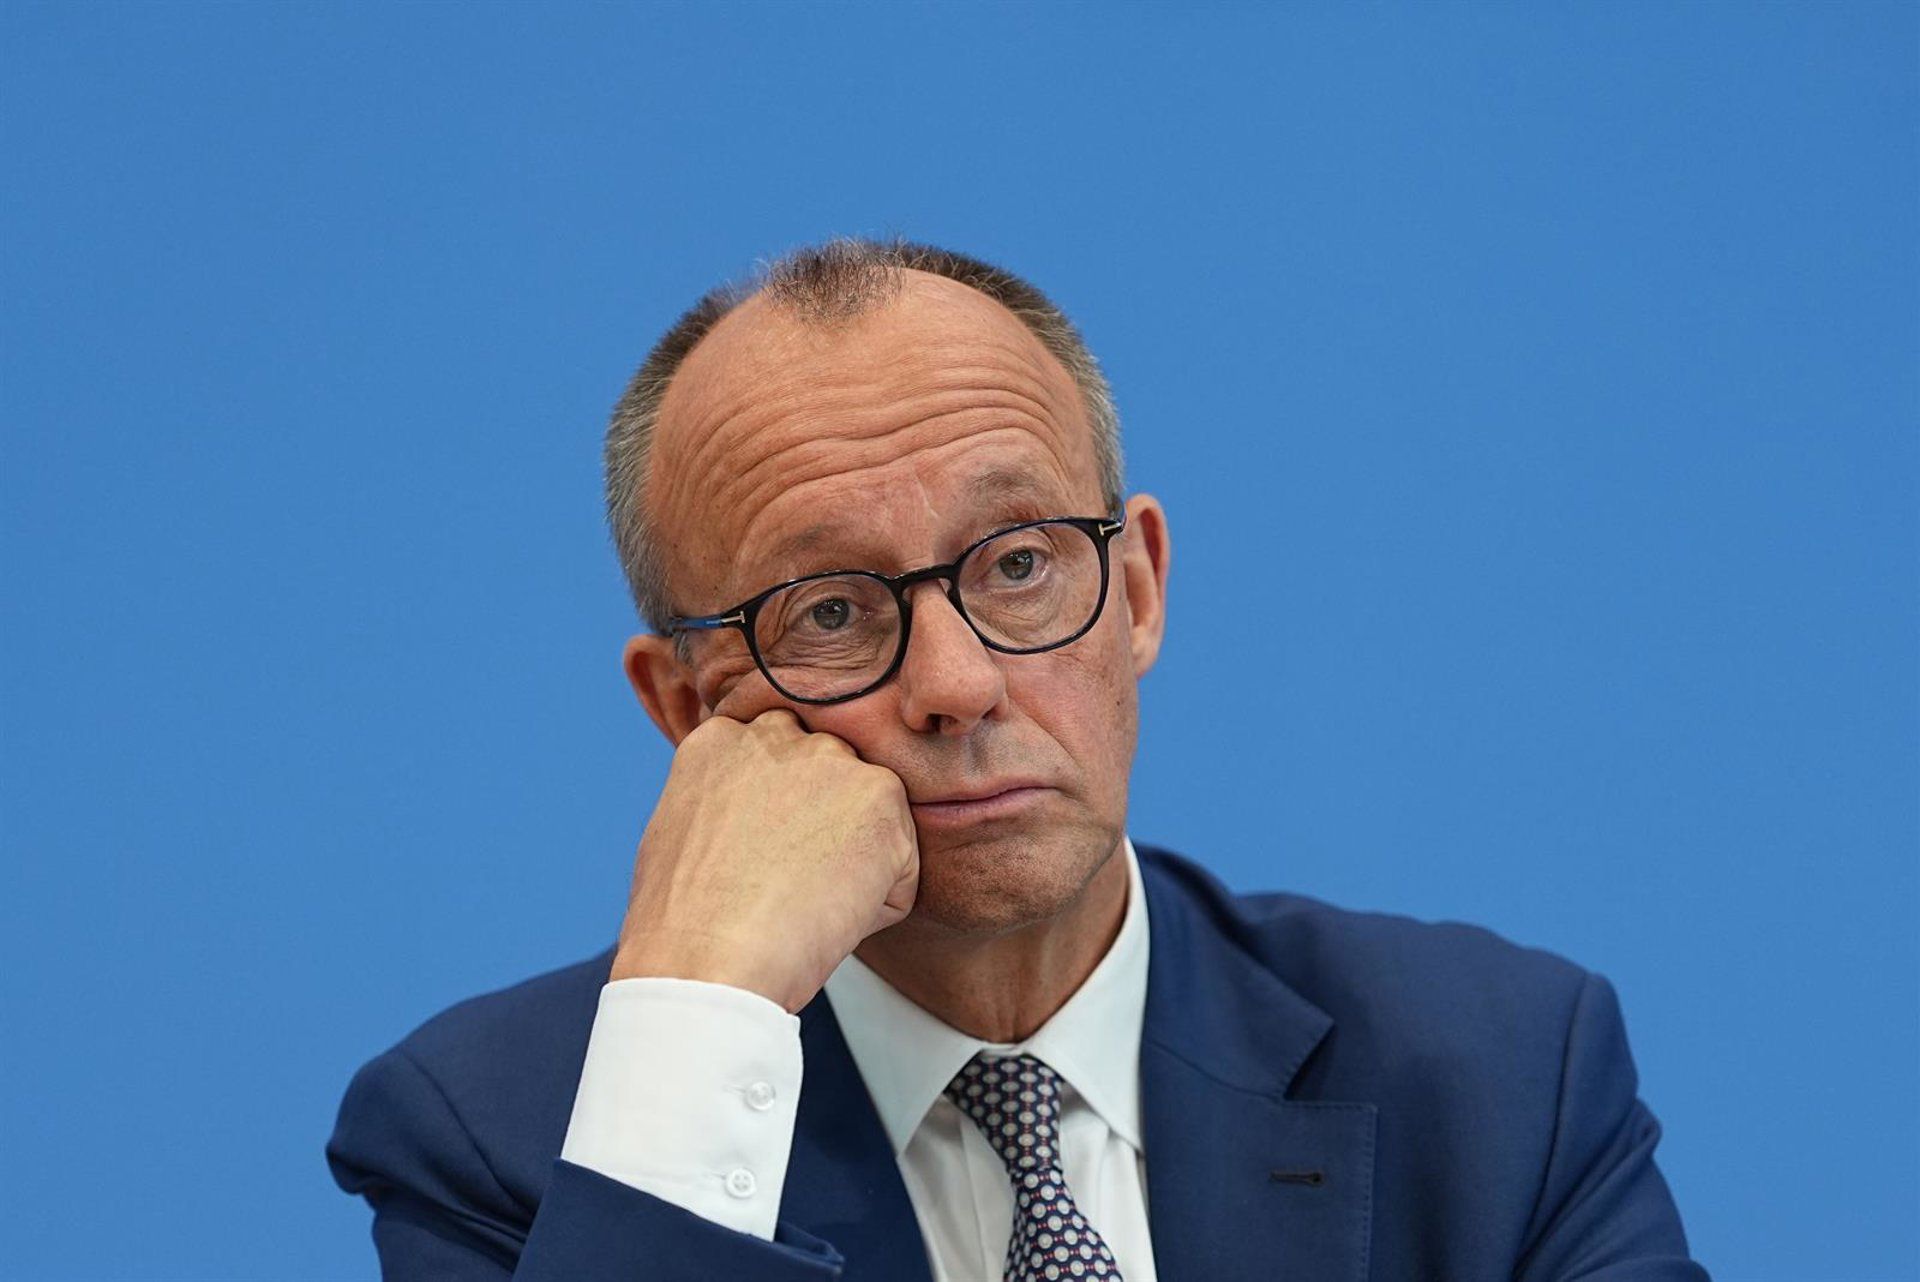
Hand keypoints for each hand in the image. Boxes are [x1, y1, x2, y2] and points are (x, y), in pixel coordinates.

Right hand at [609, 708, 920, 1012]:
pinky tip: (829, 918)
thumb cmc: (683, 925)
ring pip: (869, 818)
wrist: (708, 960)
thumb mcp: (681, 835)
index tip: (767, 855)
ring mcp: (832, 761)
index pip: (776, 757)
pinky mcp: (881, 797)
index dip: (782, 815)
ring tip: (804, 903)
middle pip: (829, 777)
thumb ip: (727, 803)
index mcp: (723, 738)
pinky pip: (901, 864)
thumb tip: (757, 820)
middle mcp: (779, 734)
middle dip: (825, 824)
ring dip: (854, 863)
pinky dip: (879, 904)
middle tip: (791, 885)